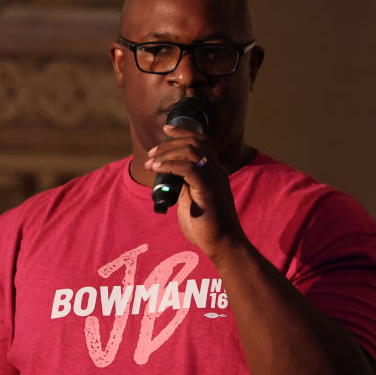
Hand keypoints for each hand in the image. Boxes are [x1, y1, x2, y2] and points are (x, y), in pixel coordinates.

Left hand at [145, 124, 247, 260]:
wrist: (224, 244)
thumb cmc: (208, 226)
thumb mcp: (193, 199)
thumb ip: (185, 185)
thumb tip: (170, 176)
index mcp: (214, 172)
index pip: (202, 141)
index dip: (183, 131)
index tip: (166, 129)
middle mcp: (216, 172)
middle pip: (194, 142)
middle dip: (169, 143)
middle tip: (151, 154)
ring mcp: (213, 180)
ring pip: (191, 151)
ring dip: (166, 153)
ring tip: (151, 163)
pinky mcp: (207, 192)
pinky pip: (187, 169)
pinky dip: (169, 166)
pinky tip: (157, 170)